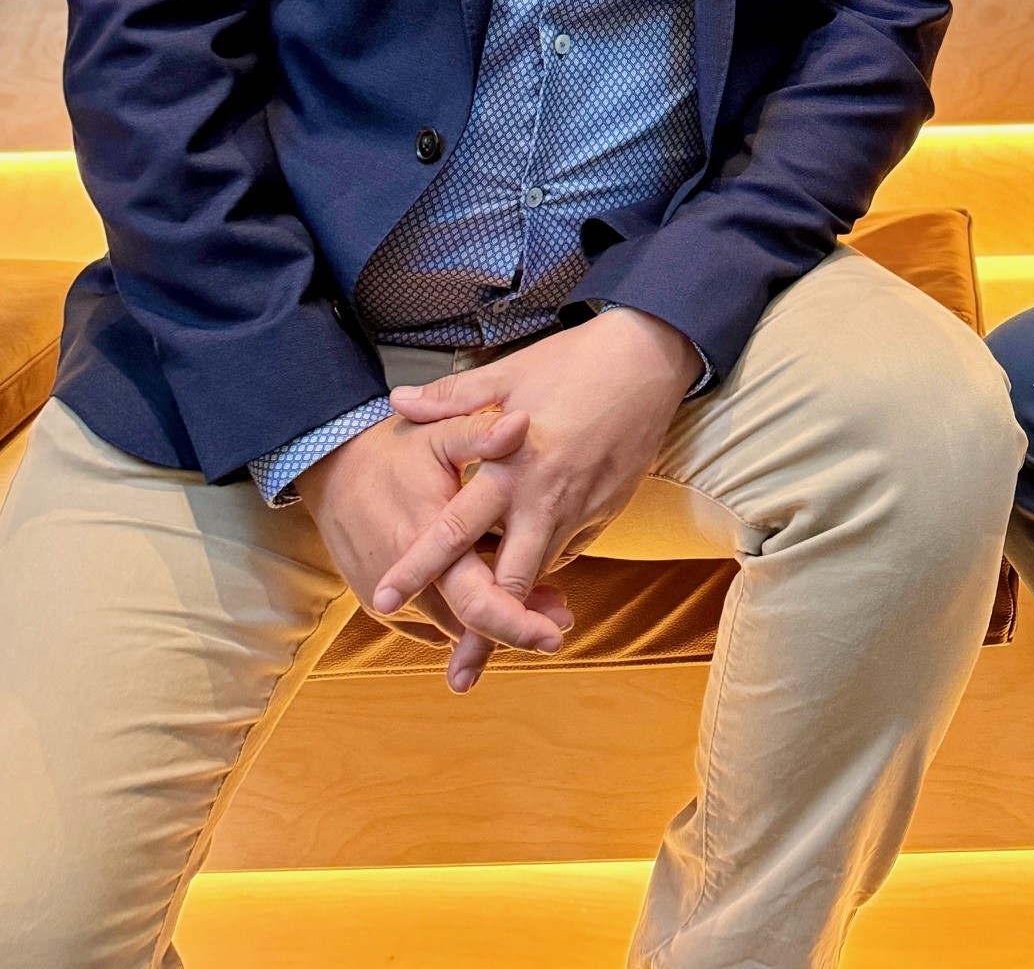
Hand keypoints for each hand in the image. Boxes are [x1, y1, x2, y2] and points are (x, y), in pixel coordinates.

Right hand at [295, 405, 572, 690]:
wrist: (332, 469)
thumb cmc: (392, 451)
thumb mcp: (438, 435)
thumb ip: (481, 433)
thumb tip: (522, 422)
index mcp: (426, 540)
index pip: (477, 600)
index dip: (518, 622)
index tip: (557, 634)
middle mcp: (406, 582)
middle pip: (468, 627)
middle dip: (516, 631)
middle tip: (559, 627)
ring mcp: (389, 599)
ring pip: (452, 628)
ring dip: (493, 625)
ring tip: (540, 609)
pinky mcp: (382, 603)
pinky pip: (430, 623)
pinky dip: (462, 619)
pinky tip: (493, 601)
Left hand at [377, 308, 701, 681]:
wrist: (650, 358)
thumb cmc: (575, 361)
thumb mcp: (507, 372)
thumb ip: (452, 398)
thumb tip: (397, 401)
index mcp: (511, 467)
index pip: (455, 532)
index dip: (418, 569)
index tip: (383, 599)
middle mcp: (544, 500)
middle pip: (508, 583)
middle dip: (482, 634)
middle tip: (456, 675)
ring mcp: (581, 510)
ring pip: (542, 577)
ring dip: (518, 616)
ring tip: (492, 652)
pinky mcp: (606, 511)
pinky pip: (568, 551)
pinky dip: (547, 574)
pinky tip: (533, 587)